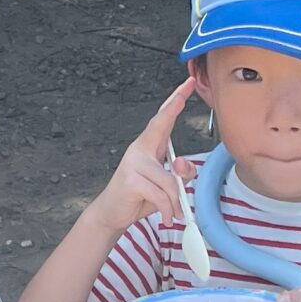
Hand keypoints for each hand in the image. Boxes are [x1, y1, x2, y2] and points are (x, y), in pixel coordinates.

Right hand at [85, 80, 198, 234]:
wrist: (112, 213)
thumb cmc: (139, 196)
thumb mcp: (164, 186)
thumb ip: (179, 175)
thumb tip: (182, 166)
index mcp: (148, 147)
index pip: (163, 120)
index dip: (176, 100)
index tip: (188, 83)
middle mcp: (139, 149)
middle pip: (161, 124)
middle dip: (175, 105)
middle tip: (187, 86)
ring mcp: (133, 163)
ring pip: (170, 179)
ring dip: (176, 201)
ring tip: (174, 212)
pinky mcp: (131, 180)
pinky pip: (161, 194)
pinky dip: (168, 209)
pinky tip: (166, 217)